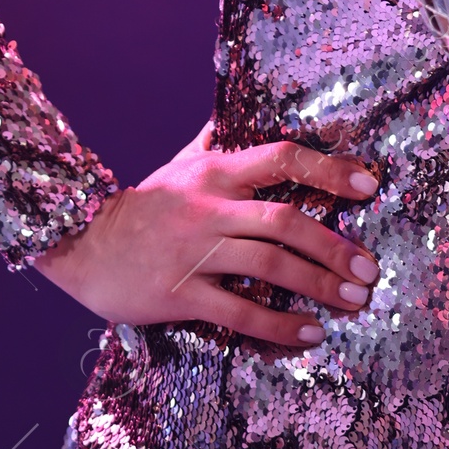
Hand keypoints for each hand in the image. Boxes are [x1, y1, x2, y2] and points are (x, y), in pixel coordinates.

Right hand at [32, 123, 380, 348]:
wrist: (79, 243)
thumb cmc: (140, 206)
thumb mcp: (178, 165)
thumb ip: (212, 142)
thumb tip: (233, 115)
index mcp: (215, 172)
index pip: (281, 158)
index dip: (328, 169)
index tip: (368, 185)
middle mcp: (210, 208)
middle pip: (286, 221)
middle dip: (335, 245)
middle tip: (369, 268)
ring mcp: (196, 252)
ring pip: (270, 266)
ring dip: (319, 284)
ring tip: (353, 300)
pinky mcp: (181, 294)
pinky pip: (240, 313)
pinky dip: (280, 326)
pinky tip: (310, 333)